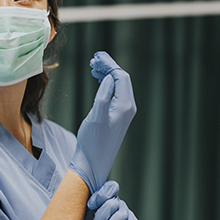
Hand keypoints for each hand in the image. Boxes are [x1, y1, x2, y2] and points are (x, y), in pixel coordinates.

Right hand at [69, 52, 136, 192]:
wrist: (93, 163)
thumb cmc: (92, 142)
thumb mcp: (95, 117)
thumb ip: (103, 96)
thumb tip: (109, 78)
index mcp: (125, 106)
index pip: (121, 76)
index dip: (109, 64)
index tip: (96, 56)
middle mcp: (128, 108)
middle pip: (122, 79)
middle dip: (108, 67)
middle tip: (93, 59)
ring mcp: (124, 113)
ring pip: (118, 86)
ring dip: (107, 74)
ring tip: (93, 67)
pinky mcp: (118, 117)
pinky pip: (115, 94)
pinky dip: (107, 84)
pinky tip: (98, 81)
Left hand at [81, 181, 142, 219]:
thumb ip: (86, 207)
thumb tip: (80, 194)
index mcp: (108, 200)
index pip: (110, 187)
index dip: (100, 195)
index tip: (89, 206)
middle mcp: (120, 205)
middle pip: (113, 203)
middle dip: (100, 216)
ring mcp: (129, 216)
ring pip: (119, 216)